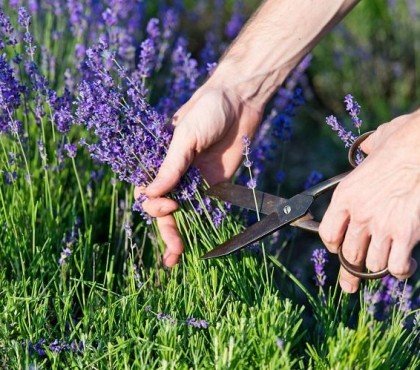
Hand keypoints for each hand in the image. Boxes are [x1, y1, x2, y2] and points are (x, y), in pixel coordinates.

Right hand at [134, 85, 261, 266]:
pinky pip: (206, 208)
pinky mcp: (217, 184)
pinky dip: (202, 225)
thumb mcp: (185, 136)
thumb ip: (171, 167)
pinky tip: (199, 242)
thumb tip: (150, 194)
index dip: (155, 205)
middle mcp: (177, 175)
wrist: (239, 102)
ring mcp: (196, 181)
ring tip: (177, 256)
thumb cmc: (207, 111)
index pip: (150, 192)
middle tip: (173, 252)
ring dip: (181, 234)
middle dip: (168, 230)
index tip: (169, 205)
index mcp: (162, 161)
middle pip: (167, 209)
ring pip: (185, 213)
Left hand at [319, 110, 419, 292]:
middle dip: (350, 271)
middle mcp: (359, 215)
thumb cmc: (402, 142)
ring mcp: (382, 226)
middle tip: (350, 283)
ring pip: (372, 264)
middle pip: (349, 254)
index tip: (338, 249)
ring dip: (377, 270)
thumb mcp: (373, 147)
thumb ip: (366, 155)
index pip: (328, 234)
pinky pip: (396, 266)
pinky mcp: (406, 234)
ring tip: (382, 270)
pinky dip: (400, 270)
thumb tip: (368, 148)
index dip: (333, 246)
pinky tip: (406, 266)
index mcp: (345, 197)